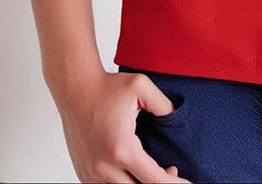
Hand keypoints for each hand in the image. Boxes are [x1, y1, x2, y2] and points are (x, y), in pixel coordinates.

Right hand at [55, 68, 193, 182]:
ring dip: (138, 183)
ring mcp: (91, 173)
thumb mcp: (141, 87)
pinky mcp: (84, 173)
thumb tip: (177, 119)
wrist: (76, 89)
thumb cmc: (106, 87)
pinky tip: (132, 172)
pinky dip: (122, 183)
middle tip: (170, 171)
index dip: (173, 182)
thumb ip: (164, 105)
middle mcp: (104, 167)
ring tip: (150, 171)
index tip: (185, 181)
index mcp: (122, 149)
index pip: (153, 179)